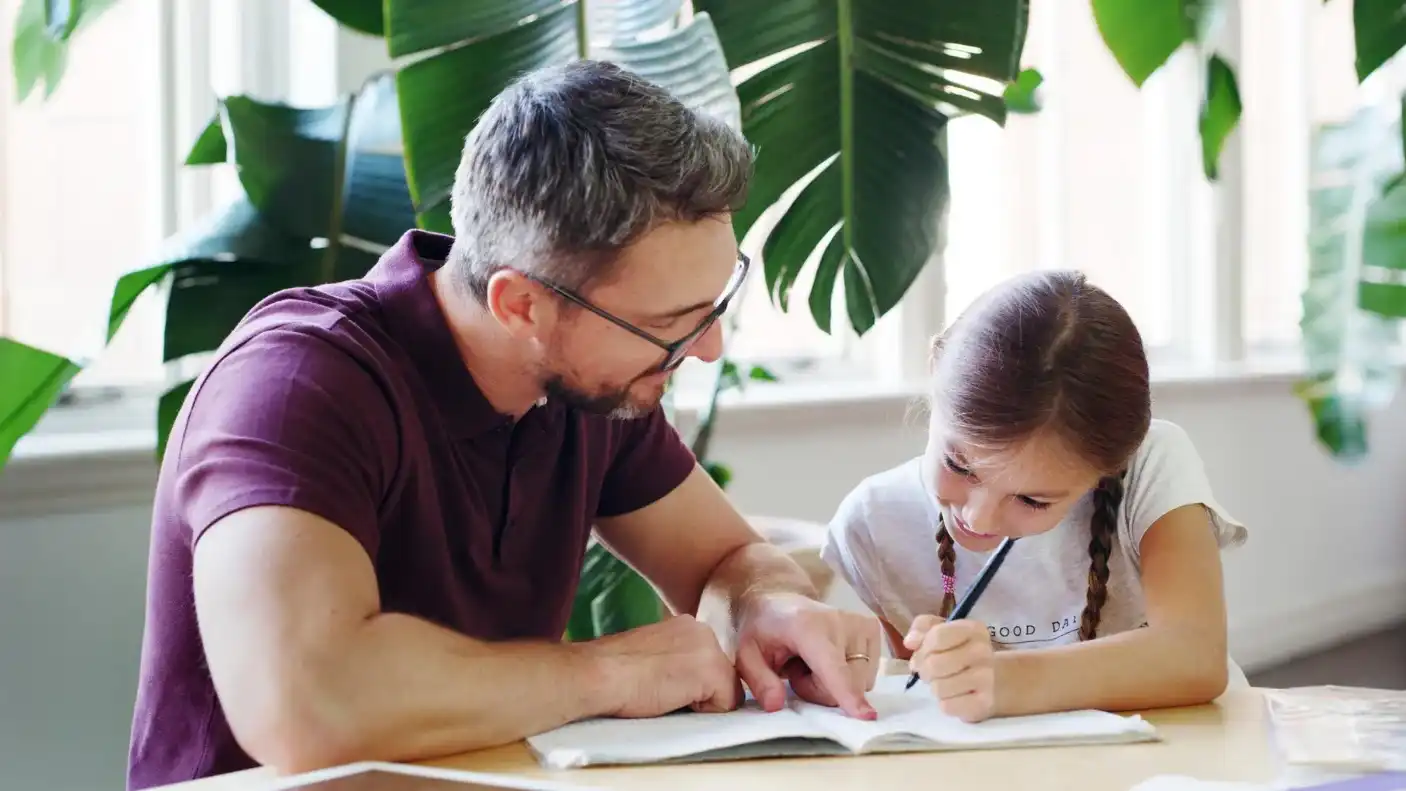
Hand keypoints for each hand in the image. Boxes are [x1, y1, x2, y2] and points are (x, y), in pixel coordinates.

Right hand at [589, 614, 741, 716]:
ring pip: (725, 690)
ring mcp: (710, 649)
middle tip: (662, 689)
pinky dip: (703, 712)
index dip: (689, 683)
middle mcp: (703, 630)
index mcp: (686, 625)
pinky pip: (726, 705)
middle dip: (700, 690)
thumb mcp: (653, 654)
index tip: (662, 683)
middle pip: (721, 675)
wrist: (599, 674)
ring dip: (701, 701)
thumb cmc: (614, 671)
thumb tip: (685, 682)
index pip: (708, 662)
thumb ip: (675, 660)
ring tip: (665, 694)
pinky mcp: (712, 671)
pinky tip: (672, 699)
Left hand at [734, 593, 880, 719]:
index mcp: (807, 627)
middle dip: (819, 691)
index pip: (831, 668)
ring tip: (811, 663)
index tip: (867, 716)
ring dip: (833, 684)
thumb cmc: (763, 630)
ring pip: (859, 684)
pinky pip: (867, 676)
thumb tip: (776, 705)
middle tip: (796, 671)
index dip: (846, 694)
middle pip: (845, 685)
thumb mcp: (746, 655)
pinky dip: (847, 675)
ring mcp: (861, 623)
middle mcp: (841, 621)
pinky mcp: (873, 629)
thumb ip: (759, 681)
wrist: (779, 600)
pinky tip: (829, 658)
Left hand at [904, 615, 995, 722]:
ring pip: (939, 688)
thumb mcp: (940, 629)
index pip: (937, 636)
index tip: (922, 653)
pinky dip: (944, 703)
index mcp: (973, 629)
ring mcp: (986, 678)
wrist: (989, 679)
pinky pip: (947, 706)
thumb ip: (921, 627)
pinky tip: (953, 696)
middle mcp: (983, 652)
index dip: (923, 648)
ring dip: (934, 687)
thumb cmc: (957, 650)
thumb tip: (910, 642)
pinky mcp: (984, 703)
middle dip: (924, 670)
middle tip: (928, 672)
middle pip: (934, 664)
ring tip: (942, 682)